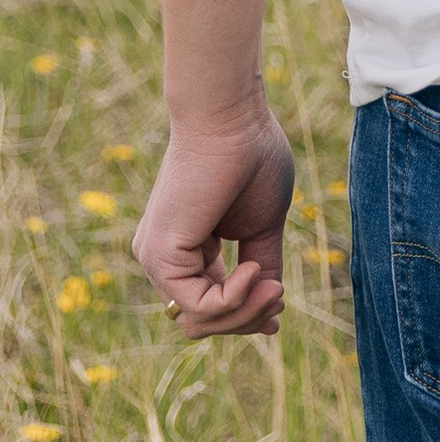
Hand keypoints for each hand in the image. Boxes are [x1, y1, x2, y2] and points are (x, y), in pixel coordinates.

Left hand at [132, 106, 295, 336]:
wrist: (232, 118)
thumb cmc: (250, 157)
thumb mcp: (263, 224)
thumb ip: (262, 264)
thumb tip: (272, 303)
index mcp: (187, 250)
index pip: (208, 305)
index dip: (244, 315)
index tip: (279, 309)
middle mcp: (164, 259)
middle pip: (201, 322)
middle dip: (247, 318)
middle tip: (280, 297)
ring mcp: (157, 259)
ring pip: (196, 322)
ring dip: (243, 312)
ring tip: (274, 287)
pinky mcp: (160, 255)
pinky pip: (196, 305)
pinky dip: (232, 298)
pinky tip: (252, 270)